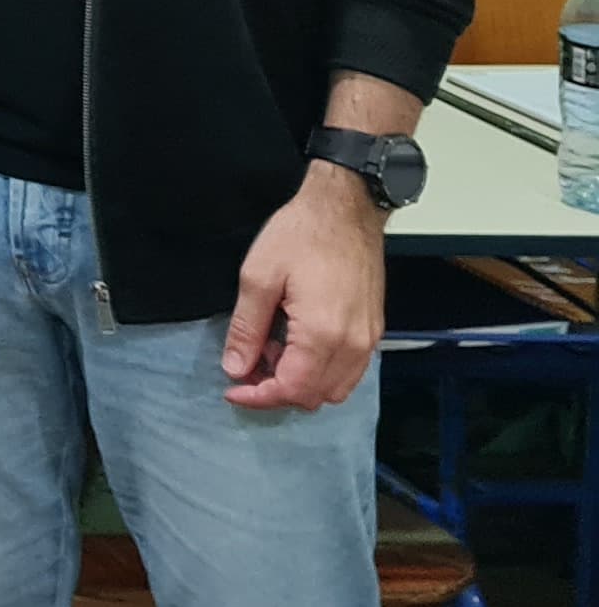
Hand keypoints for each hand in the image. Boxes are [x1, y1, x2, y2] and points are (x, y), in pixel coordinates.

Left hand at [223, 168, 386, 408]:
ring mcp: (368, 340)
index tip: (232, 390)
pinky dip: (321, 371)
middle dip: (277, 392)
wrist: (346, 209)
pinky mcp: (373, 330)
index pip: (292, 389)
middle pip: (315, 397)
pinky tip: (295, 345)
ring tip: (269, 352)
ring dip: (300, 383)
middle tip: (246, 368)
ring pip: (336, 389)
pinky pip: (350, 370)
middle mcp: (353, 346)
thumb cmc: (300, 236)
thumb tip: (235, 368)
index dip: (259, 397)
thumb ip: (246, 329)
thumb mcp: (258, 277)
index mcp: (322, 334)